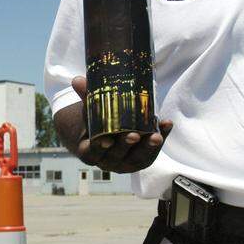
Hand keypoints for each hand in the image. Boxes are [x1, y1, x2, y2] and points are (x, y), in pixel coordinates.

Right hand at [52, 76, 172, 173]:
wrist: (106, 136)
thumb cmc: (95, 123)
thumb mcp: (90, 112)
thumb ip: (87, 97)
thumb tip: (77, 79)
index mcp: (90, 152)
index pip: (93, 152)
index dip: (100, 147)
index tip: (107, 140)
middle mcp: (108, 161)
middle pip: (117, 155)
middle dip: (126, 145)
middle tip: (133, 135)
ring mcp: (126, 163)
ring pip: (138, 157)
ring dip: (148, 147)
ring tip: (156, 135)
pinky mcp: (142, 161)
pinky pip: (153, 151)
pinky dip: (161, 138)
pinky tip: (167, 124)